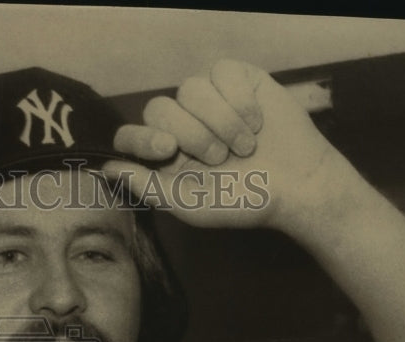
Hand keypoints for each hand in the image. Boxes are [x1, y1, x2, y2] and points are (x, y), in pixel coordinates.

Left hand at [103, 59, 345, 231]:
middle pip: (159, 108)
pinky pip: (221, 73)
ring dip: (220, 121)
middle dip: (191, 133)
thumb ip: (147, 187)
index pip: (131, 135)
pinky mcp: (237, 81)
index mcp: (165, 156)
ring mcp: (208, 101)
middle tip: (218, 157)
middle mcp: (182, 125)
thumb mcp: (189, 205)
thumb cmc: (243, 202)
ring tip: (243, 146)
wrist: (297, 186)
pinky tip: (256, 122)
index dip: (142, 138)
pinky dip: (240, 100)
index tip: (166, 149)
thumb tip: (106, 168)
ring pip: (191, 89)